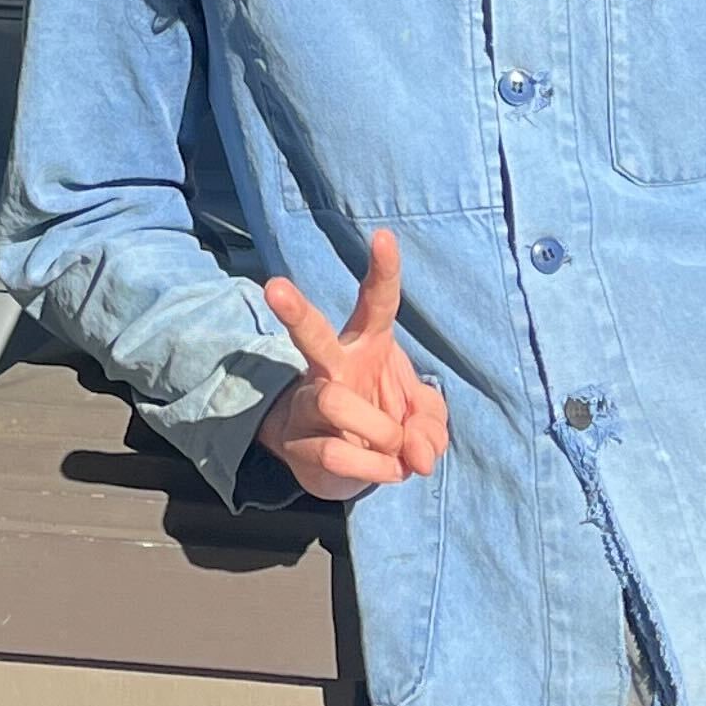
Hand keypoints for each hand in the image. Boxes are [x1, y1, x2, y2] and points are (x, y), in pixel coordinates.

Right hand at [255, 230, 451, 501]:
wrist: (340, 464)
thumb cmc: (385, 420)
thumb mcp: (423, 419)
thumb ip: (431, 426)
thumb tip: (416, 452)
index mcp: (368, 344)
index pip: (376, 301)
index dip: (382, 269)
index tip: (383, 236)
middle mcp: (332, 364)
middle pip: (312, 335)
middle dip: (293, 310)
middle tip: (274, 285)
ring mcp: (310, 401)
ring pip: (332, 401)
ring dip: (380, 431)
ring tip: (395, 447)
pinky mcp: (300, 442)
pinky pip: (337, 452)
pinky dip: (376, 468)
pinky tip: (388, 470)